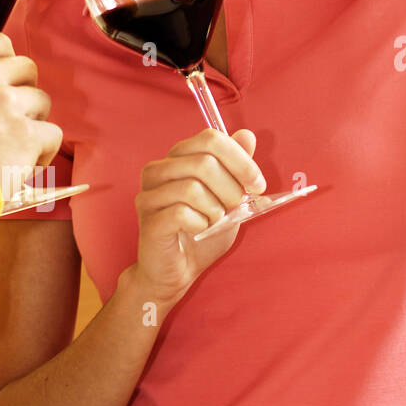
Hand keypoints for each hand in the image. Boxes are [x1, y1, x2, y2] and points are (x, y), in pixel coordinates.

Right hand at [0, 32, 62, 183]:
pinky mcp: (26, 134)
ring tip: (13, 149)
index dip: (6, 66)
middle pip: (26, 69)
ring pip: (41, 102)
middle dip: (22, 92)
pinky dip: (43, 152)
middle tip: (9, 121)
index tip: (2, 86)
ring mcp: (6, 103)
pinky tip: (24, 166)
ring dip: (31, 124)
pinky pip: (52, 134)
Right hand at [131, 128, 264, 309]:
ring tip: (213, 221)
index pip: (210, 139)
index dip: (240, 160)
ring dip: (215, 209)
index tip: (257, 184)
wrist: (178, 270)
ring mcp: (149, 195)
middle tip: (235, 207)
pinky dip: (200, 224)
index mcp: (176, 158)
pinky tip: (198, 230)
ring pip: (192, 188)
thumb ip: (235, 167)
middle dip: (231, 188)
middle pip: (204, 161)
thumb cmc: (201, 233)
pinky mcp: (149, 220)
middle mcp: (157, 171)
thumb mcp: (228, 197)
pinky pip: (182, 213)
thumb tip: (247, 135)